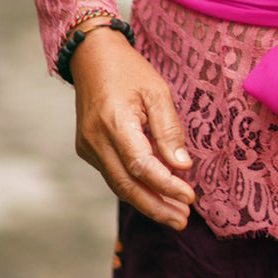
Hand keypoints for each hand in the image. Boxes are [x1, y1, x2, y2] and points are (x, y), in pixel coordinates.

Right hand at [70, 27, 194, 228]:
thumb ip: (169, 130)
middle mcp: (96, 139)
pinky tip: (156, 195)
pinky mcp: (87, 149)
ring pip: (118, 185)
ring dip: (147, 202)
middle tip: (183, 220)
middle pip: (127, 185)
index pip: (141, 165)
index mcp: (115, 121)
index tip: (190, 196)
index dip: (166, 185)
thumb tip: (182, 166)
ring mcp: (88, 146)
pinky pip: (113, 174)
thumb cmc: (129, 71)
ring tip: (175, 215)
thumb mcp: (158, 91)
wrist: (92, 57)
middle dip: (156, 206)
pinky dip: (135, 187)